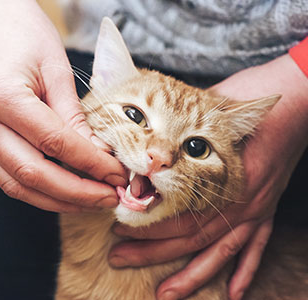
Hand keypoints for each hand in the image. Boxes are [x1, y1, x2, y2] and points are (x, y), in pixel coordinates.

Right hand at [0, 0, 125, 211]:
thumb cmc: (25, 36)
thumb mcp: (57, 70)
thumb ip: (76, 117)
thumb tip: (100, 155)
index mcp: (3, 97)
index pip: (55, 143)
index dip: (91, 163)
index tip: (118, 174)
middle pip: (33, 174)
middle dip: (78, 193)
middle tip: (110, 197)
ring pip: (19, 186)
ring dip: (60, 200)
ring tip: (93, 202)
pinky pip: (11, 179)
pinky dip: (42, 192)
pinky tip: (68, 193)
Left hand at [109, 54, 307, 299]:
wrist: (297, 96)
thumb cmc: (251, 96)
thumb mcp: (209, 109)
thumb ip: (181, 131)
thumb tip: (145, 145)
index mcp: (223, 176)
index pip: (178, 211)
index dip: (147, 224)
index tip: (119, 228)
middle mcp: (240, 198)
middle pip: (192, 235)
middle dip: (153, 251)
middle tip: (120, 258)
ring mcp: (257, 205)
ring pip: (220, 249)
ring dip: (192, 273)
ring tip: (166, 293)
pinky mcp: (268, 205)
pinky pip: (258, 244)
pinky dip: (246, 268)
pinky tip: (233, 291)